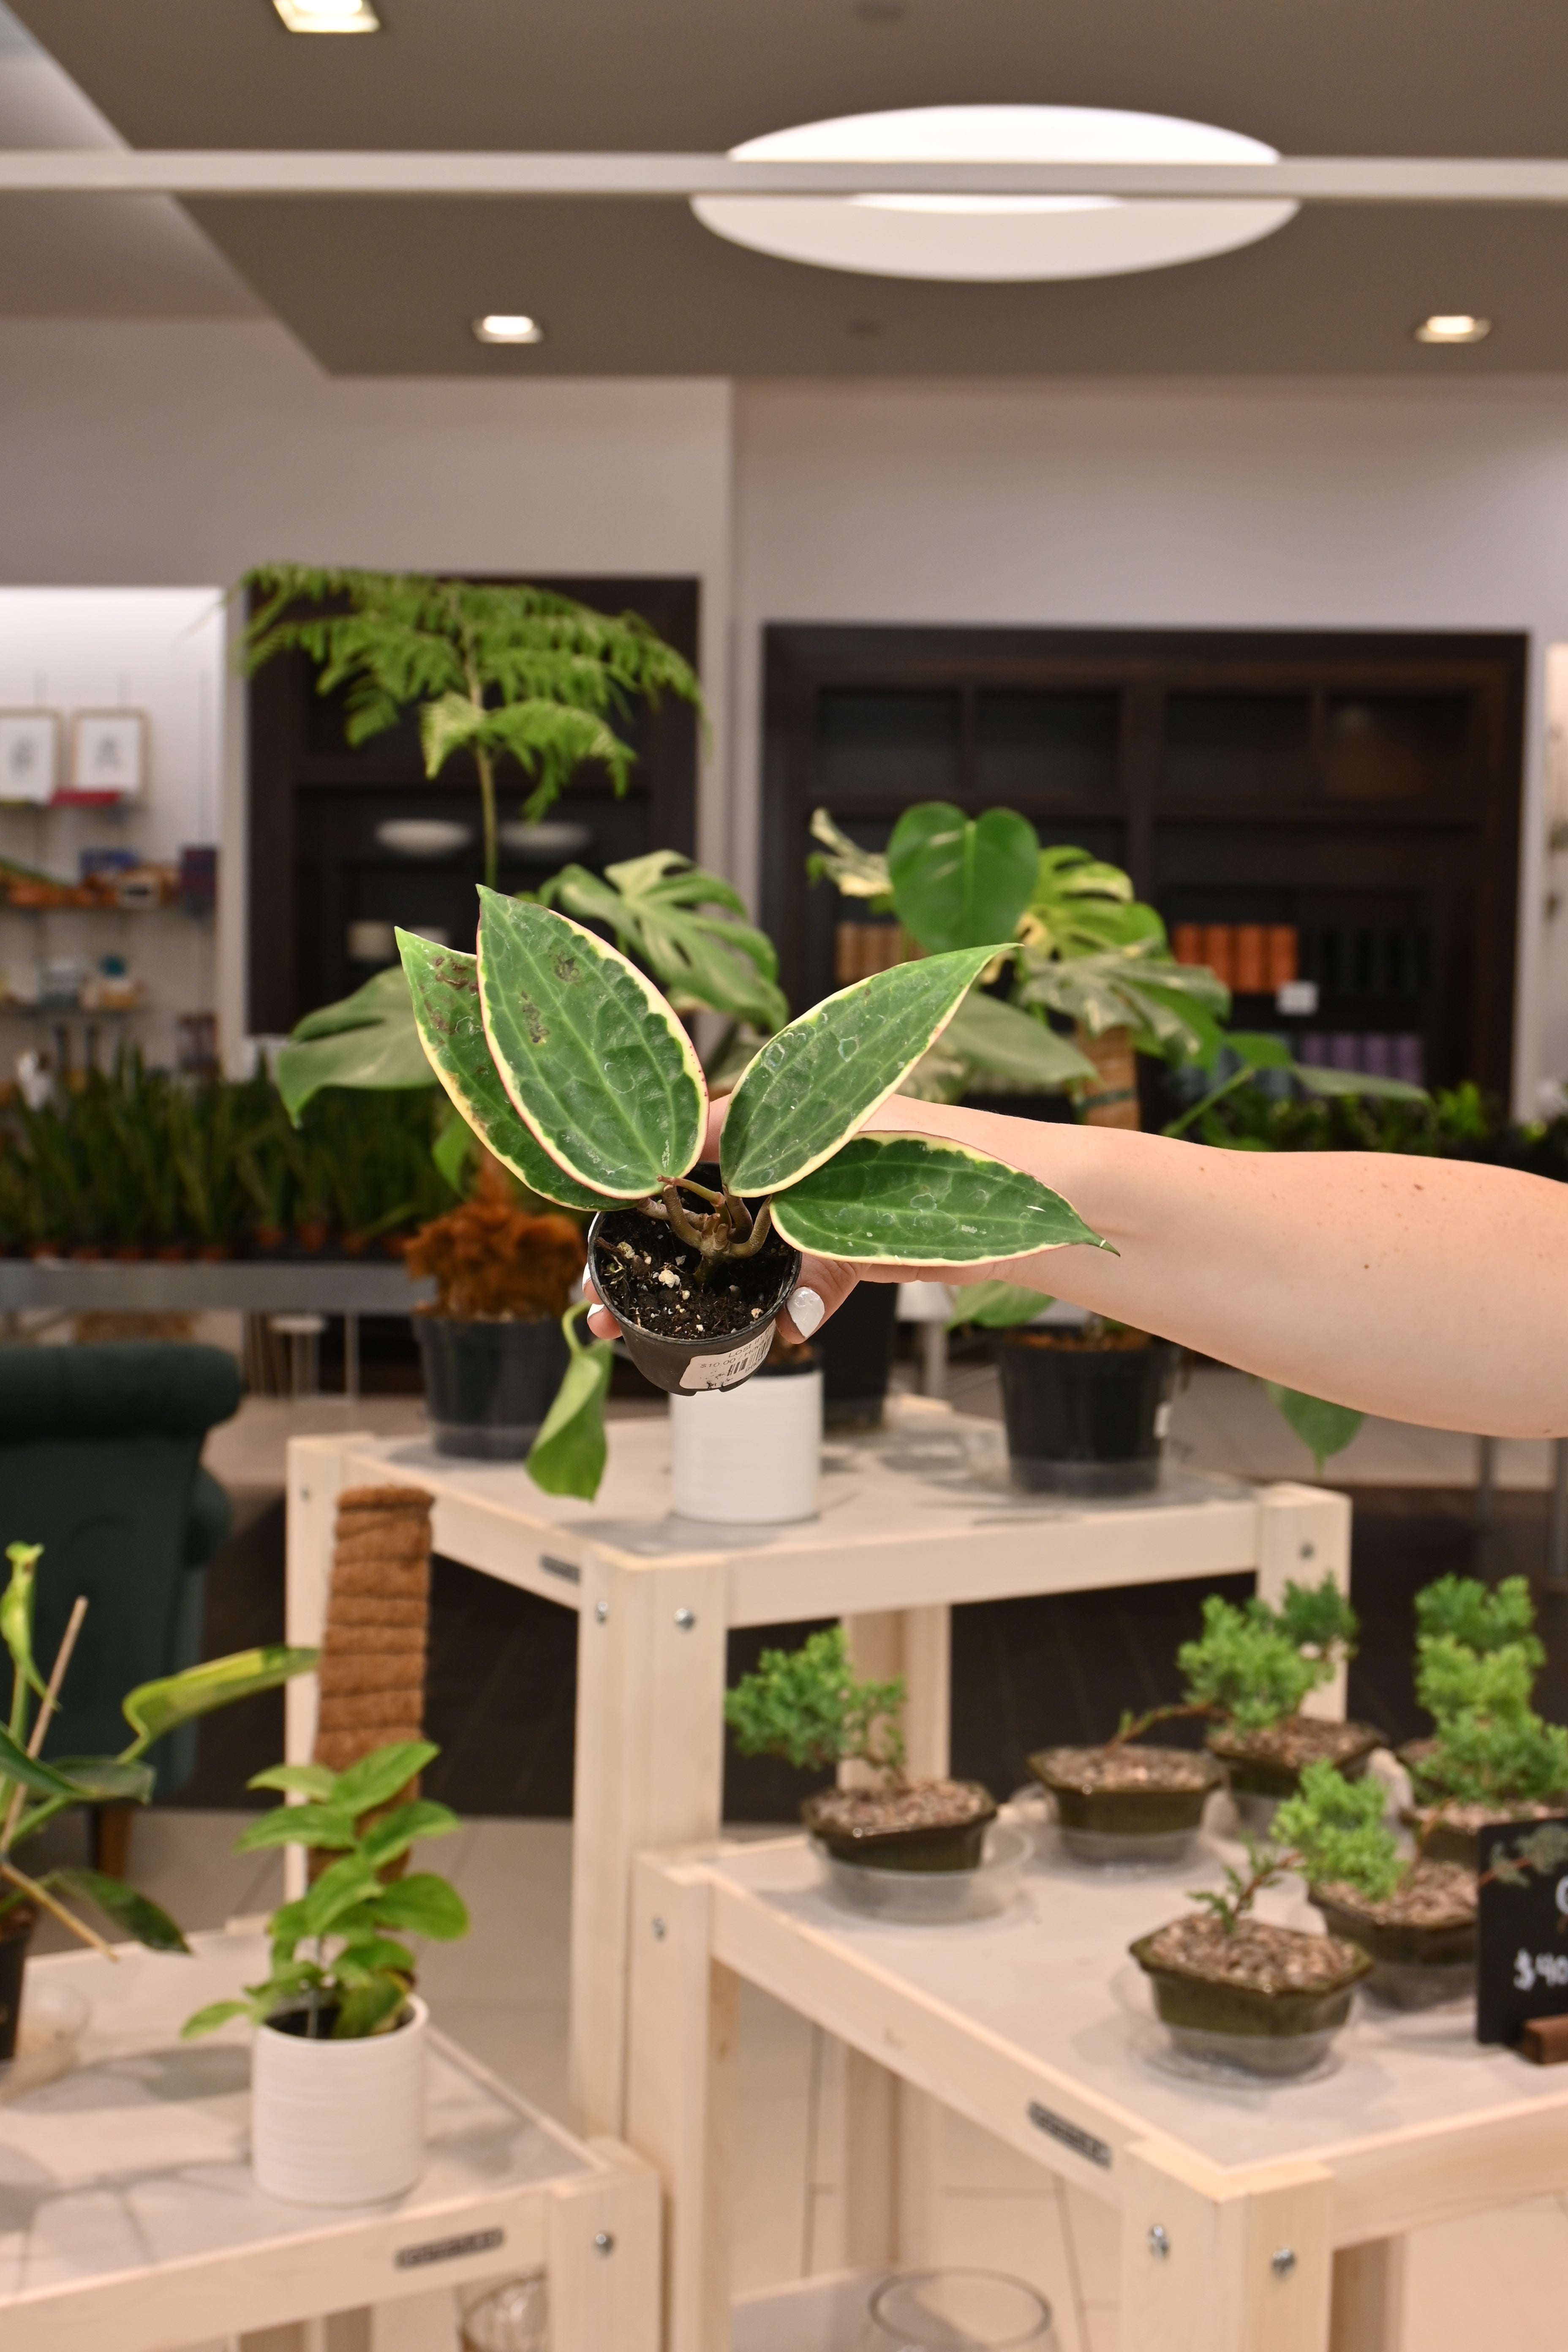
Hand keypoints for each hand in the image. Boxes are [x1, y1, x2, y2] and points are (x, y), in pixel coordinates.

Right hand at [580, 1091, 1002, 1343]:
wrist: (1041, 1202)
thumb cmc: (962, 1161)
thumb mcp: (874, 1183)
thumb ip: (822, 1239)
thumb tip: (782, 1304)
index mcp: (791, 1115)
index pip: (693, 1141)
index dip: (641, 1184)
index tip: (598, 1223)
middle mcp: (795, 1159)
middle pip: (699, 1209)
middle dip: (646, 1255)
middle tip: (595, 1301)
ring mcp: (816, 1207)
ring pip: (733, 1253)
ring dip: (687, 1292)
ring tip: (631, 1331)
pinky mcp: (843, 1251)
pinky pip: (787, 1283)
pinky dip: (767, 1313)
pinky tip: (744, 1340)